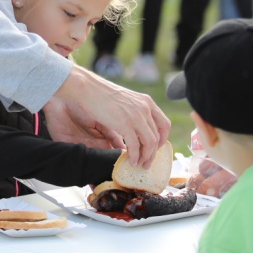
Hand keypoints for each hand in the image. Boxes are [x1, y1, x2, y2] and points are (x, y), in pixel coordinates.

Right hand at [50, 64, 169, 166]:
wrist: (87, 89)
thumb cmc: (102, 95)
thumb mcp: (125, 101)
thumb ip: (135, 113)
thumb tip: (138, 132)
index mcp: (147, 101)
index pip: (164, 125)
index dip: (162, 140)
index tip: (154, 148)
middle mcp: (145, 108)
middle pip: (158, 137)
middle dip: (153, 153)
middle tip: (147, 163)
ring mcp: (136, 116)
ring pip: (150, 143)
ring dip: (145, 157)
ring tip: (138, 164)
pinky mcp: (125, 124)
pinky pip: (136, 146)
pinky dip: (135, 157)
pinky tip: (130, 161)